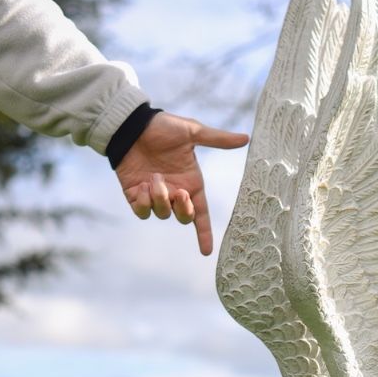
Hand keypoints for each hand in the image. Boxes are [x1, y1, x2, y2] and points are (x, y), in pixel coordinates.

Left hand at [115, 112, 248, 255]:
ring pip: (162, 214)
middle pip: (184, 217)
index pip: (201, 214)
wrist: (131, 125)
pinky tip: (143, 186)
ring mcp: (155, 195)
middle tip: (179, 192)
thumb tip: (246, 138)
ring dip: (160, 198)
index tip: (206, 252)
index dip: (204, 233)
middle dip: (183, 210)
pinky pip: (143, 212)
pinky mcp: (136, 195)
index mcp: (191, 183)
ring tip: (154, 177)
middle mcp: (175, 192)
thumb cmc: (162, 127)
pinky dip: (145, 203)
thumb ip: (218, 140)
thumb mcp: (192, 132)